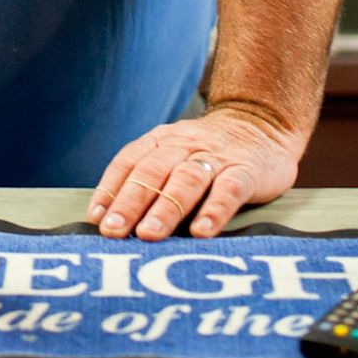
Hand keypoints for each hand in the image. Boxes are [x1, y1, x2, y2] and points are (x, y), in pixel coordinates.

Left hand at [86, 107, 304, 240]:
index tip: (95, 219)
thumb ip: (152, 180)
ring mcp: (216, 158)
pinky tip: (201, 232)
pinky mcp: (247, 170)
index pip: (128, 162)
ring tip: (149, 235)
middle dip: (129, 203)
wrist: (262, 122)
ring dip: (165, 209)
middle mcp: (184, 146)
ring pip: (185, 180)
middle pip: (151, 172)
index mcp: (161, 141)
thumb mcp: (175, 154)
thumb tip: (115, 222)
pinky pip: (228, 190)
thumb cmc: (208, 152)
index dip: (110, 190)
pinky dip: (213, 211)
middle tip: (113, 232)